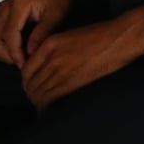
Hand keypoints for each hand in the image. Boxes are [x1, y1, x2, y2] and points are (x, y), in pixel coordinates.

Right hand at [0, 0, 75, 68]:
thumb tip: (29, 54)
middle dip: (6, 56)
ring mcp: (0, 9)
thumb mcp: (56, 14)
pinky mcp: (0, 14)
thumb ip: (42, 33)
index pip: (9, 36)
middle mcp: (5, 6)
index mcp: (18, 3)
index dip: (15, 54)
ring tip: (18, 57)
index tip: (26, 64)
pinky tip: (14, 49)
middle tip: (23, 62)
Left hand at [21, 8, 143, 108]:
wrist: (118, 38)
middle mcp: (49, 58)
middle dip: (31, 92)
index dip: (27, 81)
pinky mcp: (69, 82)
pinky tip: (49, 109)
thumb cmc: (100, 34)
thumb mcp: (70, 35)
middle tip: (38, 97)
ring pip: (36, 93)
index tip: (33, 85)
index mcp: (49, 44)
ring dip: (38, 101)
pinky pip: (47, 99)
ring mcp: (59, 71)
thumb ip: (54, 49)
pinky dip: (45, 107)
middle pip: (29, 83)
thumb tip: (46, 64)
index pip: (26, 69)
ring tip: (44, 104)